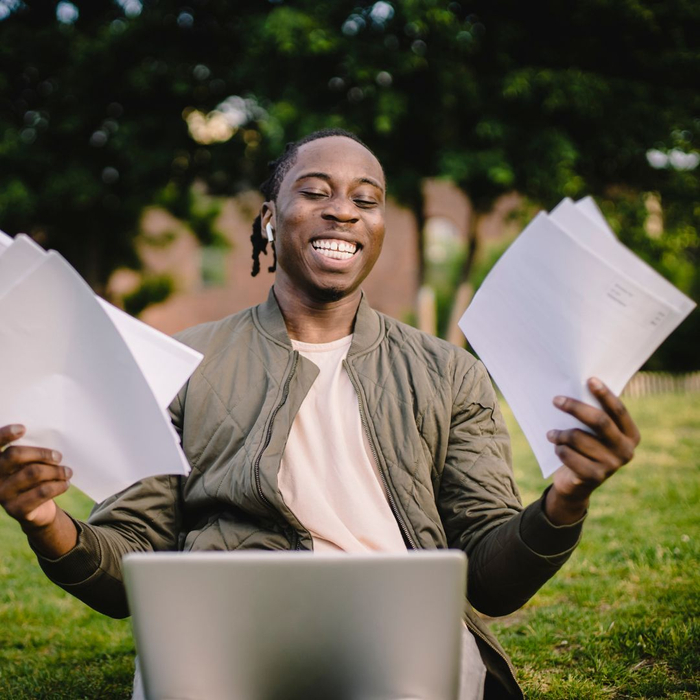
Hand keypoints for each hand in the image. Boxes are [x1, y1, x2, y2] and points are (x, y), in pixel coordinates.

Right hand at [0, 424, 71, 529]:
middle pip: (14, 455)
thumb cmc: (34, 478)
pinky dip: (58, 485)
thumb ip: (31, 453)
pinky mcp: (16, 509)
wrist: (37, 510)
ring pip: (33, 473)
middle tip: (59, 456)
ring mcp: (3, 494)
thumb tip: (52, 437)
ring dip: (56, 470)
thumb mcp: (31, 464)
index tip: (22, 428)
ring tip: (68, 472)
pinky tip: (65, 484)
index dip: (4, 434)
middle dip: (41, 453)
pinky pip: (42, 491)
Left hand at [544, 378, 640, 523]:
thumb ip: (595, 415)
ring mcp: (612, 466)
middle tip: (556, 400)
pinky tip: (558, 449)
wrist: (576, 484)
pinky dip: (559, 449)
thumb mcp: (594, 433)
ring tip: (551, 434)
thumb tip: (579, 385)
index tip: (589, 379)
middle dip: (575, 408)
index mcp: (631, 435)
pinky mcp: (594, 477)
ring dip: (559, 434)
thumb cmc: (586, 449)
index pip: (618, 410)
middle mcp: (626, 451)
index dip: (605, 394)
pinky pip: (568, 454)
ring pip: (578, 437)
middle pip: (599, 421)